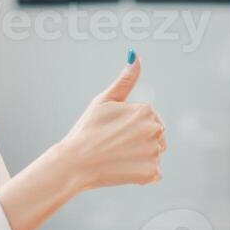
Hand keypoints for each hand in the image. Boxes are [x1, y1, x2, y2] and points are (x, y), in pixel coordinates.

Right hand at [57, 53, 165, 190]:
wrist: (74, 163)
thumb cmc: (86, 130)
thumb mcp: (104, 100)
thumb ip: (125, 80)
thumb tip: (135, 56)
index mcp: (146, 110)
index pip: (148, 117)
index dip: (129, 125)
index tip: (113, 131)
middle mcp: (155, 129)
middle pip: (155, 135)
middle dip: (139, 139)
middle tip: (115, 144)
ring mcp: (154, 152)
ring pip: (155, 153)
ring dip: (141, 156)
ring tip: (119, 156)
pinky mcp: (151, 173)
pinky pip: (153, 172)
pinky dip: (141, 173)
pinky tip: (123, 169)